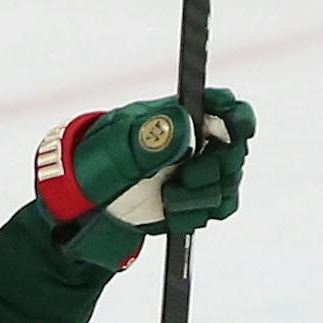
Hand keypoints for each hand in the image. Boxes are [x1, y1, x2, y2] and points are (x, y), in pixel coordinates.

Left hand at [37, 88, 255, 268]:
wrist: (83, 202)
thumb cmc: (97, 163)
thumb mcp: (116, 147)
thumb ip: (149, 138)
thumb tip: (184, 126)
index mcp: (182, 117)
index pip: (225, 107)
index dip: (239, 116)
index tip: (241, 128)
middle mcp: (198, 142)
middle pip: (235, 149)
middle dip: (215, 166)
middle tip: (188, 176)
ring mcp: (200, 171)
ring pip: (227, 183)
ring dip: (199, 195)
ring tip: (168, 197)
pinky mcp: (197, 200)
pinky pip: (218, 208)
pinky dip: (194, 214)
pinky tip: (170, 213)